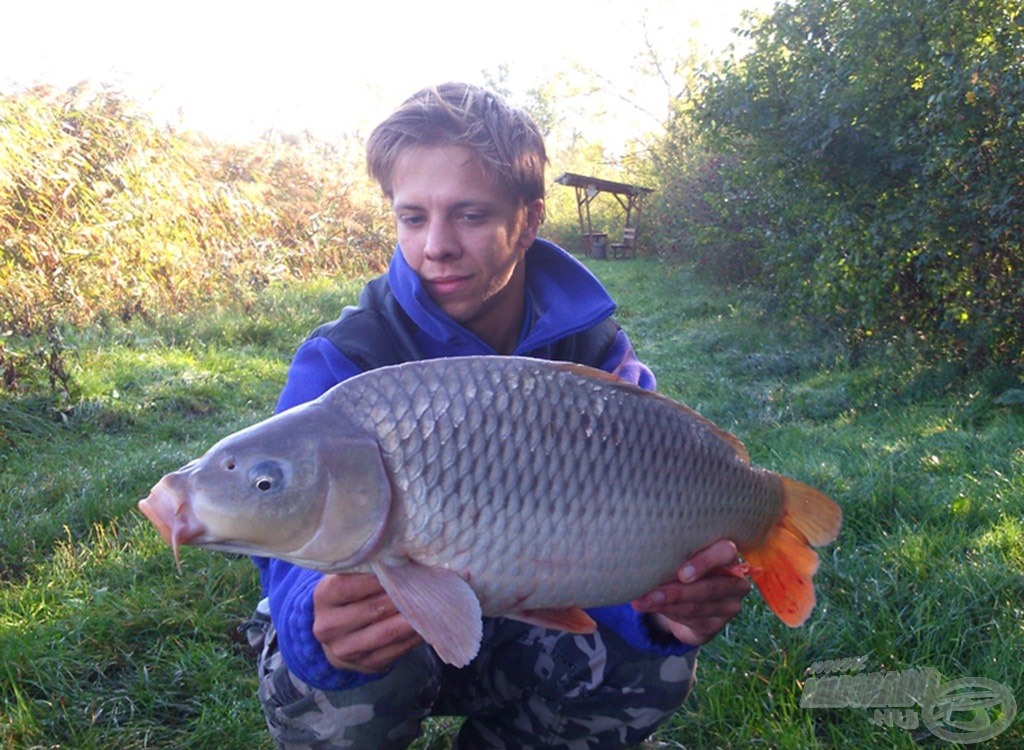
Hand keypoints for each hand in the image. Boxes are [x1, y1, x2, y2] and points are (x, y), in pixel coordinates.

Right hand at [312, 573, 422, 672]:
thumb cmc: (349, 595)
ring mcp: (346, 649)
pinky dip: (414, 635)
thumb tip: (399, 555)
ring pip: (385, 632)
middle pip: (371, 610)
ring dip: (411, 617)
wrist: (337, 634)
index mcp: (323, 598)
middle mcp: (329, 626)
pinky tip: (427, 622)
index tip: (400, 566)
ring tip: (430, 603)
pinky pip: (396, 649)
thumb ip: (365, 567)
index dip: (375, 578)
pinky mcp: (366, 664)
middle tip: (424, 583)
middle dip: (401, 596)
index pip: (348, 586)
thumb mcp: (347, 577)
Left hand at [631, 539, 750, 646]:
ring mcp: (729, 606)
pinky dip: (668, 612)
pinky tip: (651, 608)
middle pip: (709, 588)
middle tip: (651, 594)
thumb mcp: (684, 556)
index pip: (726, 552)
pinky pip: (691, 620)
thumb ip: (676, 554)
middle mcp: (735, 582)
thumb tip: (646, 554)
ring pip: (697, 607)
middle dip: (677, 592)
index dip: (705, 562)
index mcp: (728, 555)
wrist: (692, 599)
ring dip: (666, 605)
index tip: (681, 574)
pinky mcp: (716, 625)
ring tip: (642, 602)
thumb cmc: (685, 566)